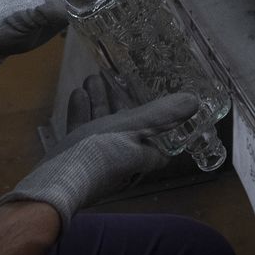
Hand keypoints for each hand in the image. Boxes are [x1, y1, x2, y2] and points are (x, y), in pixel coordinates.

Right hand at [0, 73, 198, 225]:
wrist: (59, 179)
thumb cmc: (102, 152)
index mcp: (139, 152)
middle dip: (120, 100)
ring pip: (100, 123)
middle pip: (124, 124)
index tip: (159, 96)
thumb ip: (163, 115)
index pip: (156, 138)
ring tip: (92, 77)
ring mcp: (94, 156)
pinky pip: (80, 128)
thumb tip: (195, 101)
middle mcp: (119, 156)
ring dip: (99, 100)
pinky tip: (77, 93)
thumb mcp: (135, 128)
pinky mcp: (73, 154)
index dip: (159, 119)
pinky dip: (80, 110)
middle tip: (116, 76)